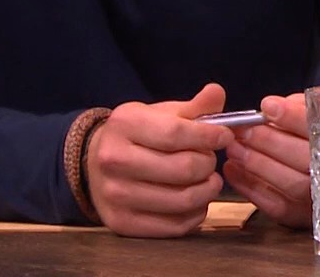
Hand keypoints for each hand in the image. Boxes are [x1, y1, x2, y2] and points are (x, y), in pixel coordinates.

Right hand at [87, 82, 233, 236]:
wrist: (95, 163)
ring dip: (207, 190)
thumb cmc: (138, 135)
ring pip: (183, 200)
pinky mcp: (121, 223)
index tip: (225, 136)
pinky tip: (196, 200)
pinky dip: (196, 214)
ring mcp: (115, 195)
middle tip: (210, 160)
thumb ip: (194, 106)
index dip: (209, 136)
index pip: (176, 133)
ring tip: (208, 180)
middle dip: (208, 164)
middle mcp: (114, 160)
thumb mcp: (162, 113)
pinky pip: (174, 226)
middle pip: (183, 169)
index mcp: (124, 125)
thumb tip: (217, 92)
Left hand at [222, 93, 311, 228]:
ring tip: (234, 147)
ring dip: (258, 164)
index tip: (267, 106)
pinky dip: (250, 186)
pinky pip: (275, 204)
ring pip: (291, 183)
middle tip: (243, 130)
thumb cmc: (315, 137)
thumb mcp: (314, 114)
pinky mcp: (300, 215)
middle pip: (305, 158)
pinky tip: (232, 169)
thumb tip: (270, 108)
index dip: (292, 117)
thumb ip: (298, 109)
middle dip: (269, 142)